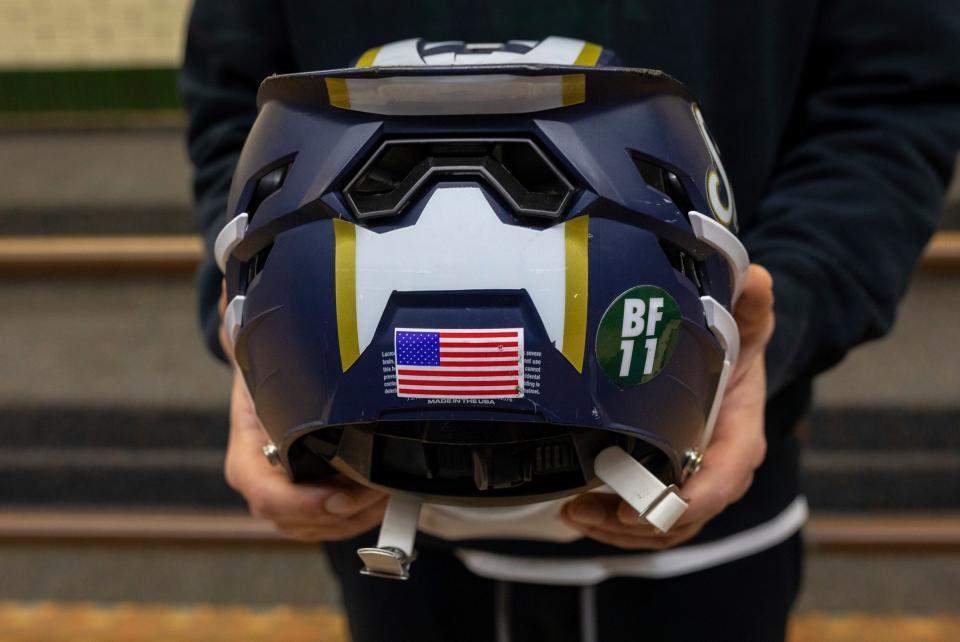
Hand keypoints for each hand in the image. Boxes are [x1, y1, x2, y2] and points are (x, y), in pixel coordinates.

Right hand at [220, 282, 387, 541]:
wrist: (271, 371)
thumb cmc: (273, 363)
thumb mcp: (266, 348)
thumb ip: (264, 332)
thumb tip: (239, 287)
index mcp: (248, 450)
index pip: (266, 496)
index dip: (305, 505)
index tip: (344, 496)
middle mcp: (262, 480)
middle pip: (299, 523)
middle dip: (346, 514)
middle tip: (385, 489)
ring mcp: (286, 494)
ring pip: (319, 529)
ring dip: (358, 517)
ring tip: (390, 490)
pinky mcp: (311, 498)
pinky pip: (332, 524)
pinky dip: (360, 516)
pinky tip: (384, 492)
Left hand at [561, 264, 774, 548]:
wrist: (734, 359)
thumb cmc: (738, 344)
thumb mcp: (746, 321)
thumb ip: (749, 302)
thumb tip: (753, 277)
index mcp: (740, 436)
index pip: (723, 478)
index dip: (688, 500)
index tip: (643, 507)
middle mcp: (719, 470)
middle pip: (684, 517)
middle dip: (635, 524)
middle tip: (584, 510)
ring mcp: (693, 484)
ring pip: (661, 528)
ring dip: (616, 529)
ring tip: (573, 513)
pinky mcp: (669, 486)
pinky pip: (647, 521)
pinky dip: (613, 523)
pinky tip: (577, 509)